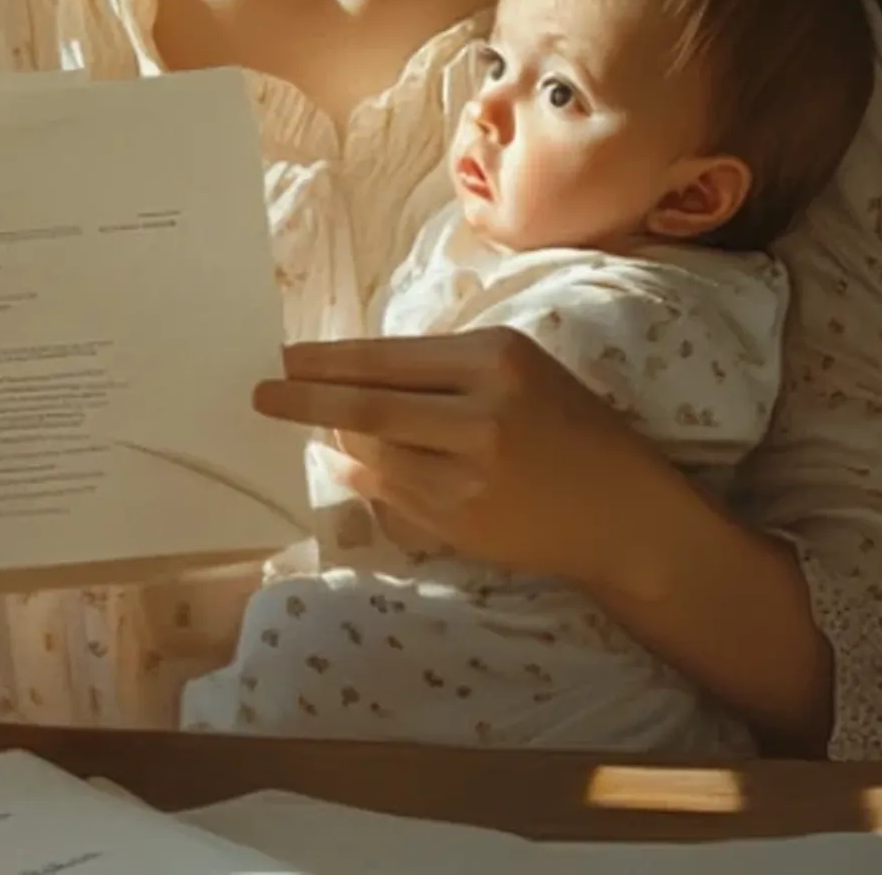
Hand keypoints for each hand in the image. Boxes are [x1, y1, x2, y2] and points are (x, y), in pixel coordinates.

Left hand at [252, 328, 693, 596]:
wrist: (621, 511)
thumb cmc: (570, 428)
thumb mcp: (519, 373)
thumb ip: (444, 372)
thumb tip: (356, 374)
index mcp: (495, 359)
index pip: (387, 359)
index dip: (326, 361)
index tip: (282, 358)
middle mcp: (480, 413)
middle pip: (367, 406)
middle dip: (304, 399)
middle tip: (260, 393)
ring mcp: (468, 475)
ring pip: (373, 455)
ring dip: (337, 442)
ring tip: (316, 428)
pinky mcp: (461, 522)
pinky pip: (390, 495)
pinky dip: (364, 478)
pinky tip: (353, 466)